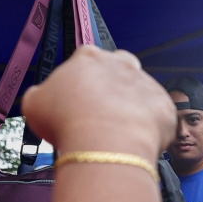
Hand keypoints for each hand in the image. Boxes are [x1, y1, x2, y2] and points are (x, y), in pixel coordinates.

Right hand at [21, 46, 174, 162]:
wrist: (105, 144)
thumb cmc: (66, 122)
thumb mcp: (35, 103)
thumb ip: (44, 94)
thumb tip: (45, 97)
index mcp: (89, 57)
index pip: (88, 60)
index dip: (85, 80)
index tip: (82, 98)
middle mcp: (122, 64)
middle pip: (122, 67)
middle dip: (116, 83)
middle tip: (106, 109)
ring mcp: (148, 84)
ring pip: (143, 92)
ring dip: (135, 107)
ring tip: (122, 131)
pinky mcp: (166, 106)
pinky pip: (160, 116)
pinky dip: (152, 127)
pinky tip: (138, 140)